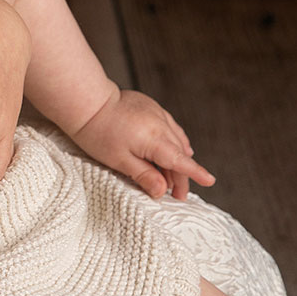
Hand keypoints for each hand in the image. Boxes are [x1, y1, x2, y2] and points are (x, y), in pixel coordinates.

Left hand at [69, 88, 214, 200]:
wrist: (87, 100)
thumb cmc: (98, 133)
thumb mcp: (118, 160)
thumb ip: (143, 175)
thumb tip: (161, 191)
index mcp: (154, 139)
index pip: (179, 161)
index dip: (195, 172)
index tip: (210, 181)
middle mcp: (160, 124)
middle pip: (178, 153)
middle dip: (180, 175)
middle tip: (178, 195)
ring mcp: (156, 113)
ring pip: (175, 139)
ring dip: (178, 158)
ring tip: (177, 177)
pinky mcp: (150, 106)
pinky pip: (170, 126)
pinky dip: (174, 139)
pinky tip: (177, 147)